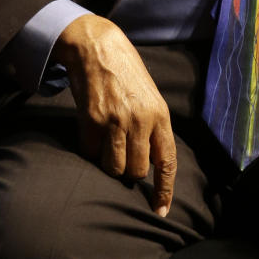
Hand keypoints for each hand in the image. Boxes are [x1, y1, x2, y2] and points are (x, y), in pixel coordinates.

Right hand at [52, 15, 176, 216]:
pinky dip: (90, 150)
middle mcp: (141, 121)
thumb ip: (153, 129)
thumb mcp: (150, 99)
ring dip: (109, 164)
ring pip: (114, 167)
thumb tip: (152, 162)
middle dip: (129, 171)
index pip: (167, 162)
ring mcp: (116, 121)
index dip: (164, 190)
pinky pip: (91, 153)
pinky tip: (92, 132)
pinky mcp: (92, 120)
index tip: (161, 211)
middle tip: (122, 155)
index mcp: (160, 116)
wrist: (99, 48)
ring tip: (107, 145)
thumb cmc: (126, 76)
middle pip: (136, 171)